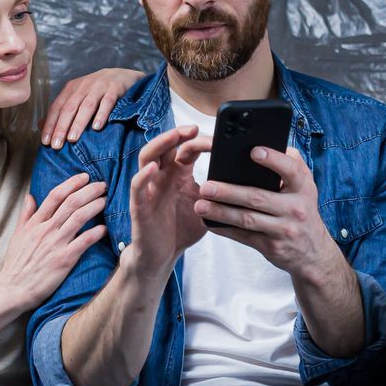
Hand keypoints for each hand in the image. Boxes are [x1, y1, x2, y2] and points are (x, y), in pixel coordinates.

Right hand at [0, 172, 107, 309]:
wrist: (13, 289)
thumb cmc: (16, 264)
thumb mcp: (17, 235)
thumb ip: (26, 215)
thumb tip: (30, 196)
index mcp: (35, 223)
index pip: (55, 195)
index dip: (72, 183)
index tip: (84, 177)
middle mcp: (46, 230)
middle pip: (71, 202)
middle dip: (89, 190)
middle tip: (102, 185)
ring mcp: (56, 244)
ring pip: (79, 217)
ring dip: (95, 206)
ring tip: (106, 200)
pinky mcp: (64, 259)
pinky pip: (84, 241)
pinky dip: (96, 232)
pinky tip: (105, 228)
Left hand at [42, 68, 142, 148]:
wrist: (121, 75)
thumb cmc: (96, 90)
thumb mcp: (77, 96)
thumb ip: (61, 109)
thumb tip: (41, 125)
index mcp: (71, 88)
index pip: (57, 107)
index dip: (50, 124)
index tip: (46, 142)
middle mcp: (83, 86)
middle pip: (69, 108)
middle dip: (61, 127)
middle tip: (56, 145)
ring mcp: (99, 87)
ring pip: (86, 106)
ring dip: (78, 123)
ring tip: (72, 139)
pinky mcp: (114, 89)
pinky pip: (107, 103)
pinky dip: (101, 114)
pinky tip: (97, 127)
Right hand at [124, 125, 211, 279]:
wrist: (163, 256)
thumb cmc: (182, 229)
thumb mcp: (207, 206)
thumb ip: (219, 191)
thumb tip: (248, 181)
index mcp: (177, 174)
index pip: (185, 148)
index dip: (199, 140)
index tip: (217, 138)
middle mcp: (161, 175)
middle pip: (165, 145)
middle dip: (179, 133)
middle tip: (195, 128)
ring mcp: (148, 188)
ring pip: (147, 156)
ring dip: (161, 143)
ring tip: (175, 136)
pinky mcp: (139, 205)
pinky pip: (137, 186)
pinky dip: (143, 175)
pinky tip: (154, 169)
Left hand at [195, 145, 341, 280]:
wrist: (314, 252)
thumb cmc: (302, 210)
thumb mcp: (305, 187)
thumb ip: (291, 164)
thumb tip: (267, 143)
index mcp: (303, 188)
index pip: (290, 170)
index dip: (273, 160)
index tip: (253, 152)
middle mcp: (295, 208)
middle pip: (258, 197)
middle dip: (230, 192)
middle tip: (207, 186)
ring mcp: (283, 229)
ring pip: (247, 219)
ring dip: (221, 212)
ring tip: (201, 205)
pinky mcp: (271, 246)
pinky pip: (244, 237)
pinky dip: (225, 229)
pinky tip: (209, 221)